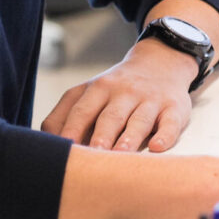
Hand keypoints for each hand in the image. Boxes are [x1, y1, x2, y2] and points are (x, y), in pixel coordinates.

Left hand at [40, 38, 196, 151]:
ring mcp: (150, 99)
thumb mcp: (88, 93)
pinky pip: (171, 122)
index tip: (63, 152)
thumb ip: (64, 115)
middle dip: (101, 136)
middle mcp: (124, 92)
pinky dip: (166, 135)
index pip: (82, 111)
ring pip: (140, 120)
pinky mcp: (174, 107)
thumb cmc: (117, 90)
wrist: (161, 63)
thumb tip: (43, 145)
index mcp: (98, 89)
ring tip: (122, 154)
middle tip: (93, 155)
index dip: (72, 130)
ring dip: (130, 137)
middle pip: (110, 116)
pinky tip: (158, 147)